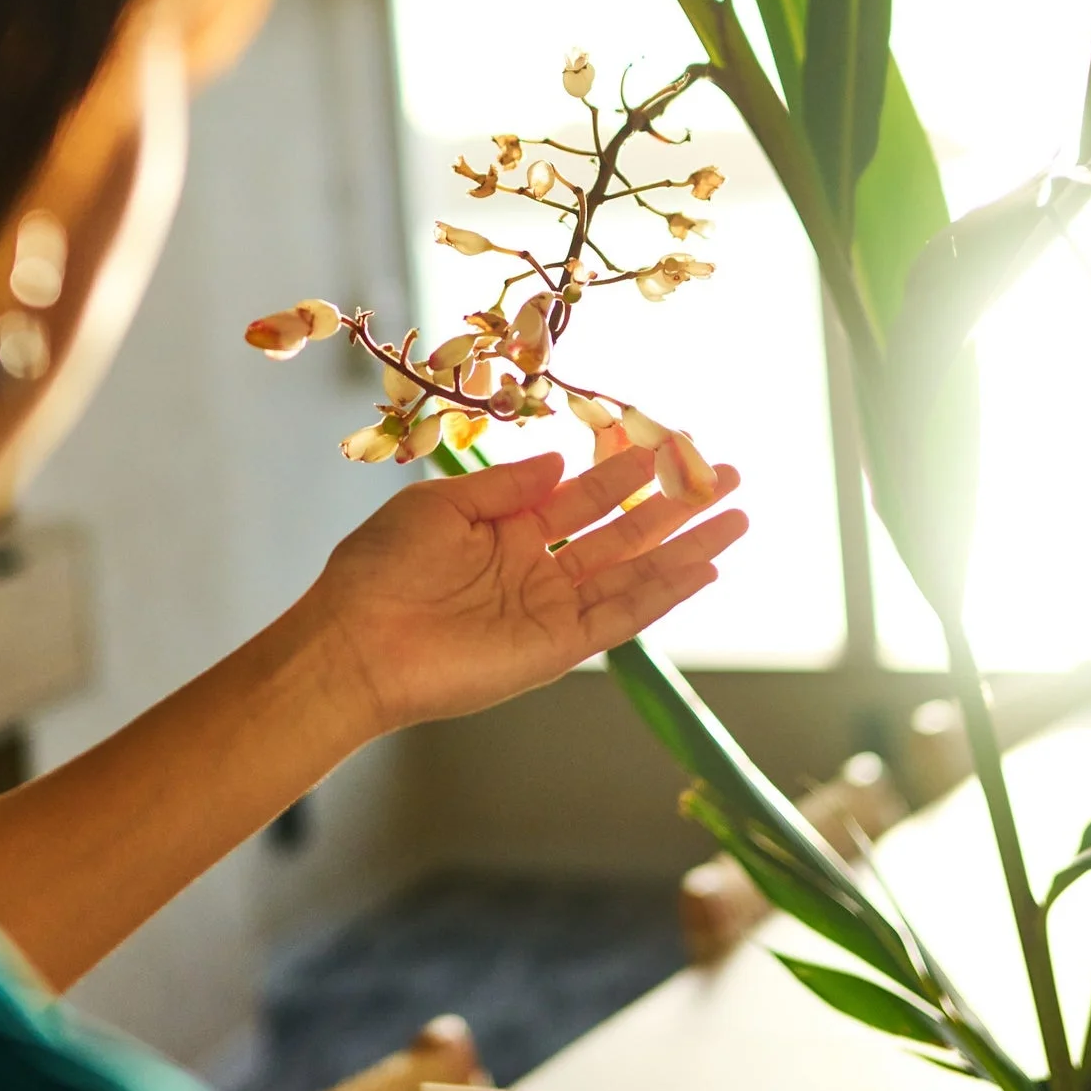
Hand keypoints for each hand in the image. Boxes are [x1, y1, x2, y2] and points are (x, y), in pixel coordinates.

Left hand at [303, 448, 746, 734]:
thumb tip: (564, 461)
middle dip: (676, 504)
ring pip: (635, 572)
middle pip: (624, 531)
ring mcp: (551, 610)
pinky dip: (664, 595)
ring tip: (737, 518)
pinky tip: (703, 570)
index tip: (672, 441)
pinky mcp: (557, 649)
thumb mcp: (440, 504)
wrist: (353, 641)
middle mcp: (537, 569)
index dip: (628, 469)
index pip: (585, 495)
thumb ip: (507, 484)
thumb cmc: (380, 568)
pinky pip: (621, 617)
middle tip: (728, 474)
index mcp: (507, 530)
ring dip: (687, 546)